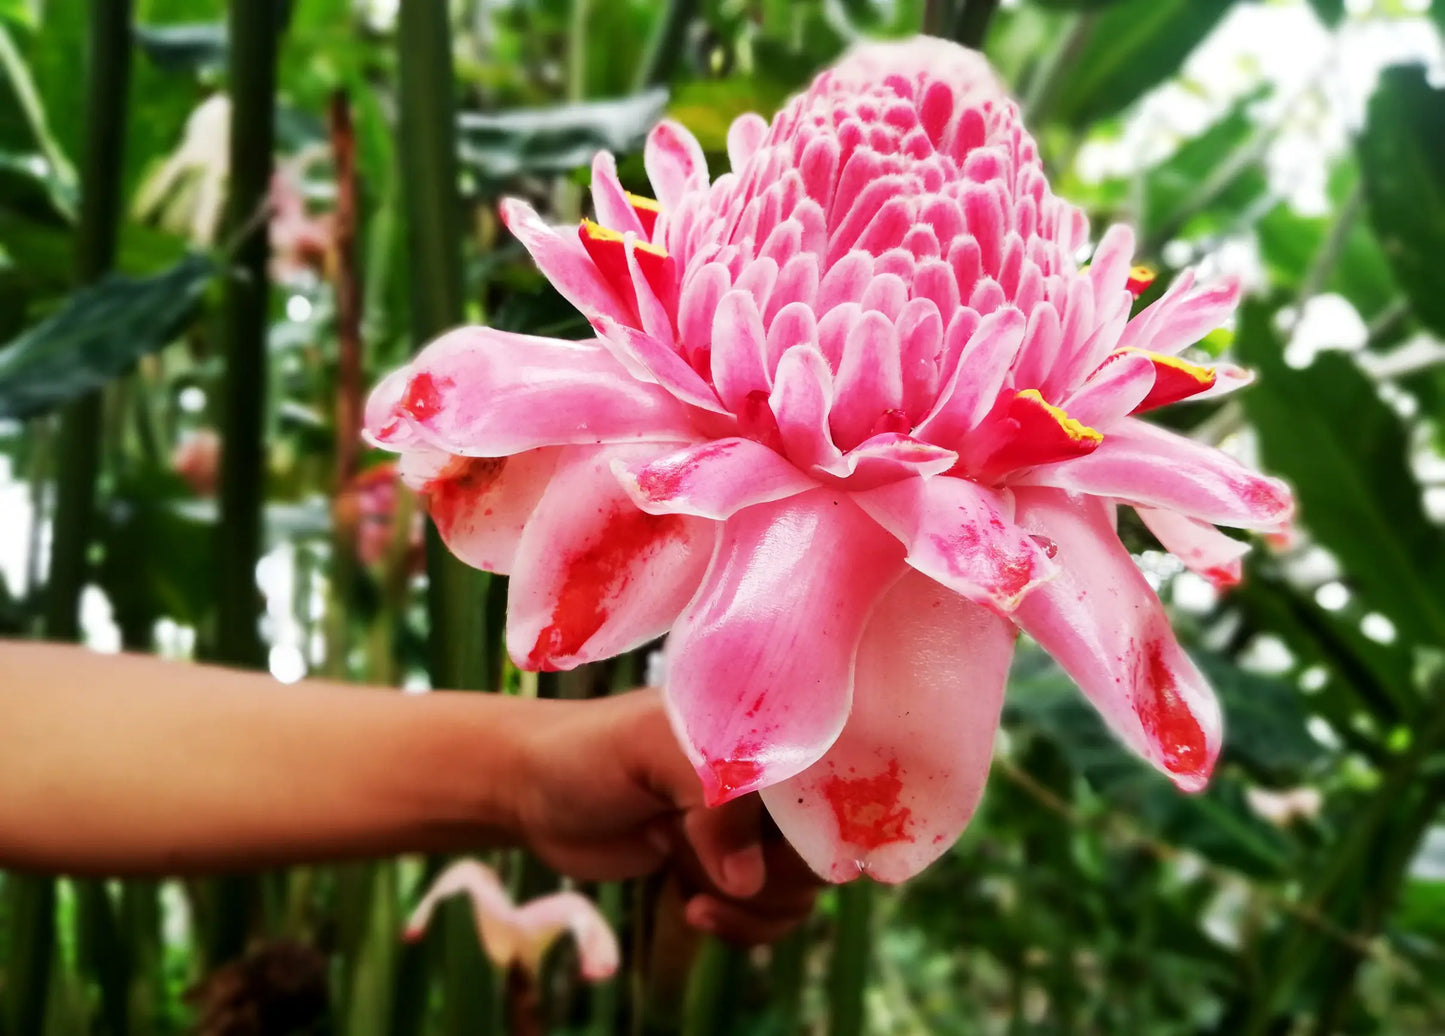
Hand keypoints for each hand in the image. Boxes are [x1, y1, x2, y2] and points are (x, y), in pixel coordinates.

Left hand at [512, 688, 819, 943]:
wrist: (534, 792)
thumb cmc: (591, 751)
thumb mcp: (652, 752)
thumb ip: (715, 800)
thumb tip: (746, 879)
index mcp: (771, 725)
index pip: (840, 779)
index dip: (823, 822)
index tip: (772, 845)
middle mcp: (775, 774)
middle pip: (827, 847)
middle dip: (774, 873)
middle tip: (715, 865)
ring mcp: (755, 826)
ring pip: (802, 891)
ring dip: (750, 905)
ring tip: (689, 881)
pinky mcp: (733, 869)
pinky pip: (773, 916)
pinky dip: (740, 926)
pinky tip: (690, 905)